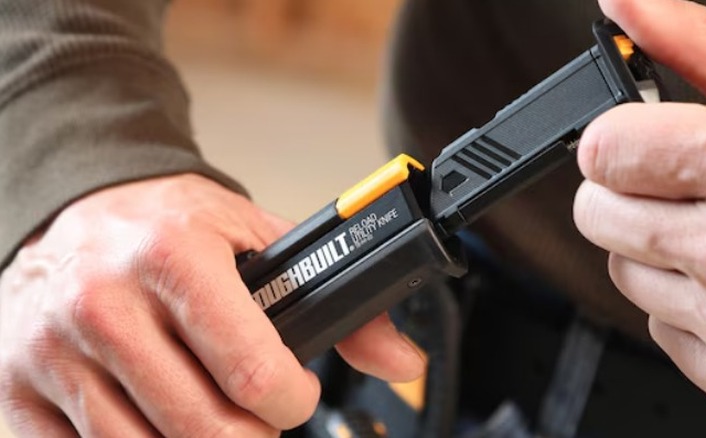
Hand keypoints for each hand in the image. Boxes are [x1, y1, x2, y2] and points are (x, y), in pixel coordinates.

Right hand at [0, 174, 423, 436]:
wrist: (79, 207)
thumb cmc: (170, 225)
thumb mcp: (259, 241)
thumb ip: (337, 305)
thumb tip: (402, 363)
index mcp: (175, 256)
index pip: (252, 373)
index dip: (292, 401)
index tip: (294, 394)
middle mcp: (105, 303)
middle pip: (205, 428)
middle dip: (253, 434)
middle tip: (257, 411)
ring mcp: (55, 351)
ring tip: (209, 409)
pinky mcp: (20, 387)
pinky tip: (156, 417)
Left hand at [575, 0, 705, 426]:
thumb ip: (695, 45)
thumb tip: (622, 3)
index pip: (598, 151)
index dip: (623, 142)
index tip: (648, 142)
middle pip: (597, 214)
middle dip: (635, 195)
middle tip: (699, 188)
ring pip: (622, 273)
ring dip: (659, 253)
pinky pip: (659, 326)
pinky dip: (689, 307)